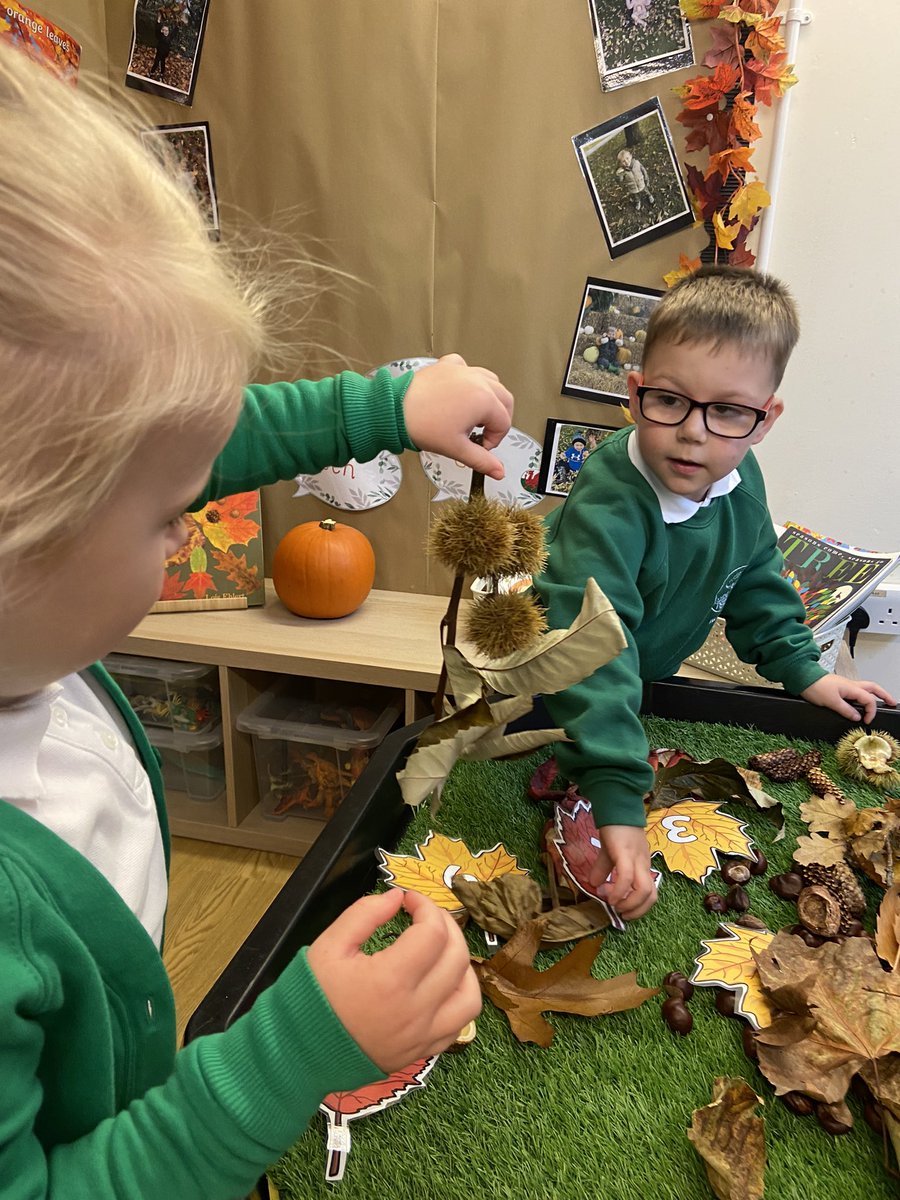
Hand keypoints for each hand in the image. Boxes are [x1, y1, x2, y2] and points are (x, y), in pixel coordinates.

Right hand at [307, 889, 480, 1073]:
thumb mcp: (329, 945)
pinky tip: (443, 983)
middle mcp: (415, 1010)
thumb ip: (364, 913)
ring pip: (469, 995)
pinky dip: (459, 998)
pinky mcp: (423, 1051)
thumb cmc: (313, 995)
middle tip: (425, 916)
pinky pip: (460, 1024)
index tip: (408, 900)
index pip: (432, 932)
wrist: (300, 1051)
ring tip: (442, 949)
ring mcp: (423, 1035)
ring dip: (462, 964)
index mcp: (391, 980)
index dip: (425, 906)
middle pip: (456, 958)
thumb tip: (396, 898)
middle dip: (446, 926)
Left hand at [402, 353, 513, 479]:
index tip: (482, 447)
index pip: (504, 422)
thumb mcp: (456, 448)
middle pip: (504, 399)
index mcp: (484, 399)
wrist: (393, 410)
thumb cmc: (422, 425)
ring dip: (489, 398)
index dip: (495, 439)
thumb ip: (482, 461)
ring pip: (491, 381)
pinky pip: (467, 368)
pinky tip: (461, 392)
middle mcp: (477, 380)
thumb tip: (498, 471)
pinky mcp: (448, 366)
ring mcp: (463, 370)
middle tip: (484, 433)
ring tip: (475, 415)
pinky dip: (469, 380)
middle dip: (499, 419)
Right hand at [588, 825, 656, 919]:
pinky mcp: (625, 853)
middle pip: (652, 895)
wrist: (615, 805)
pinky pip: (627, 877)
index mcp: (641, 865)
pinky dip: (619, 891)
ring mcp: (636, 859)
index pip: (651, 892)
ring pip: (645, 890)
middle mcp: (643, 864)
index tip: (621, 908)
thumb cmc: (615, 827)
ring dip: (630, 904)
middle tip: (620, 913)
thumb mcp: (609, 851)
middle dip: (637, 911)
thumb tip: (594, 884)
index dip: (639, 907)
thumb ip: (604, 868)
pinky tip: (609, 895)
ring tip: (614, 905)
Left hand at [800, 674, 895, 724]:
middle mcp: (850, 684)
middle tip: (891, 702)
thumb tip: (857, 717)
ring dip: (874, 694)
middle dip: (884, 695)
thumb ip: (846, 710)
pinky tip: (860, 701)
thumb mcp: (831, 702)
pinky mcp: (839, 687)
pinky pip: (855, 690)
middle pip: (873, 688)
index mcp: (851, 687)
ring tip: (881, 701)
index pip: (869, 700)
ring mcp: (845, 685)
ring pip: (865, 688)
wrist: (802, 678)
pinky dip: (862, 695)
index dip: (870, 711)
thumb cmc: (814, 687)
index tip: (866, 721)